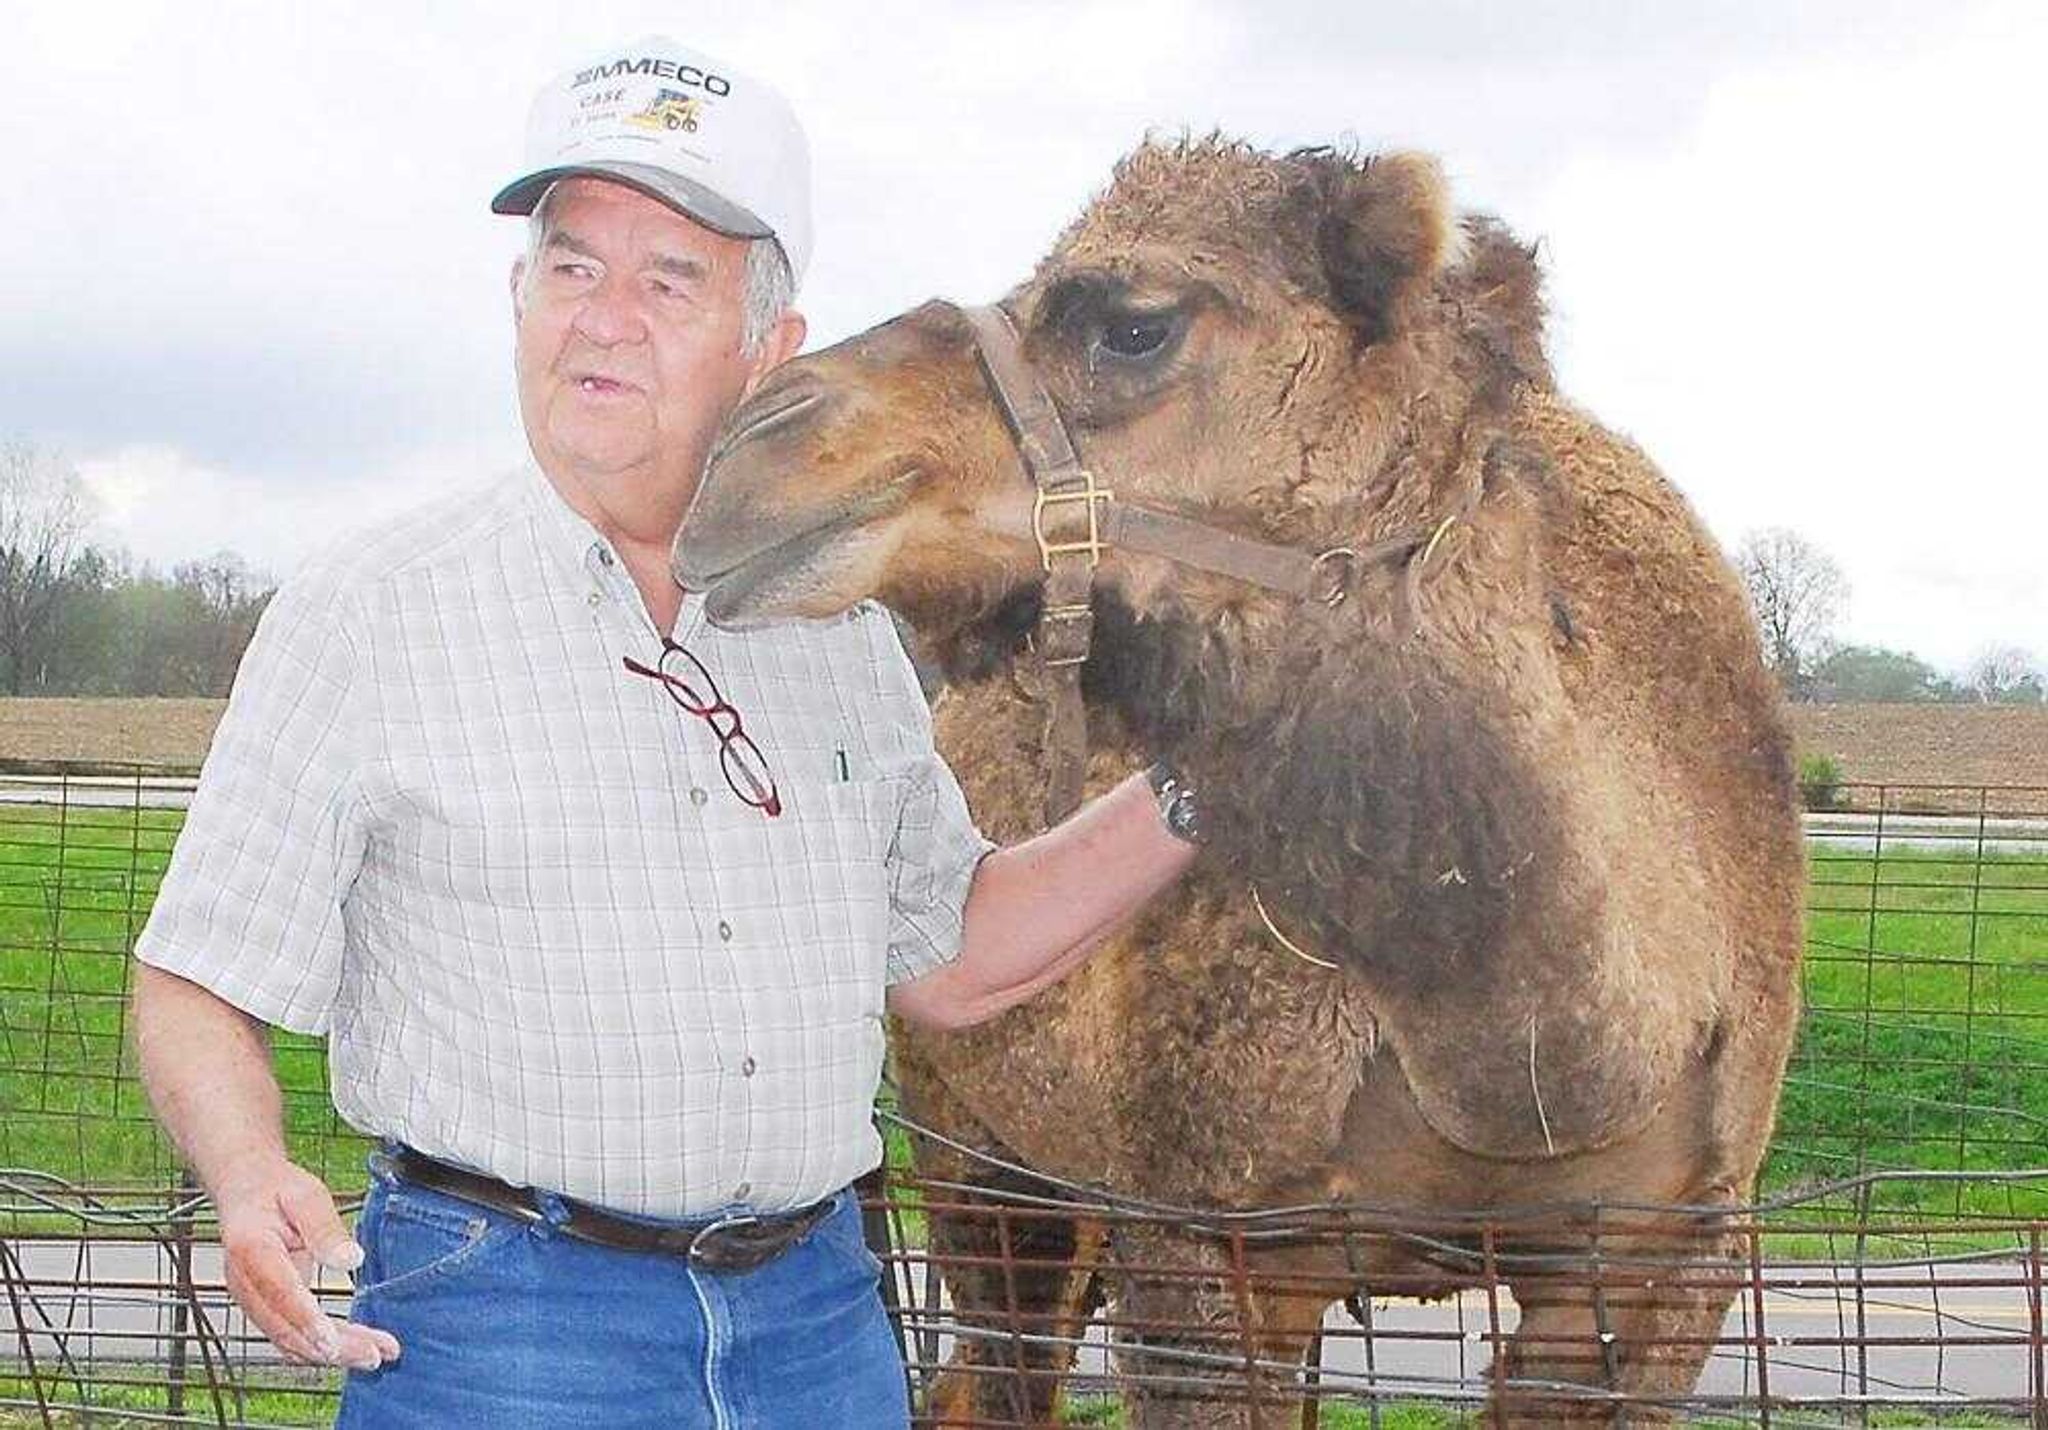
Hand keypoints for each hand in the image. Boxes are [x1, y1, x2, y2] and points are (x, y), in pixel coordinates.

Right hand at [213, 1155, 400, 1370]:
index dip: (306, 1321)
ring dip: (332, 1353)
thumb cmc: (276, 1190)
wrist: (246, 1191)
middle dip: (331, 1348)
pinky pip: (292, 1335)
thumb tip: (350, 1260)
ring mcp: (253, 1300)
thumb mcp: (307, 1195)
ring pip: (290, 1339)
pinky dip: (322, 1347)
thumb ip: (326, 1228)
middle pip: (286, 1327)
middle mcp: (246, 1282)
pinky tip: (355, 1348)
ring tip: (376, 1355)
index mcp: (252, 1249)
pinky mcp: (265, 1307)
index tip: (334, 1342)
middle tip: (374, 1355)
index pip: (280, 1293)